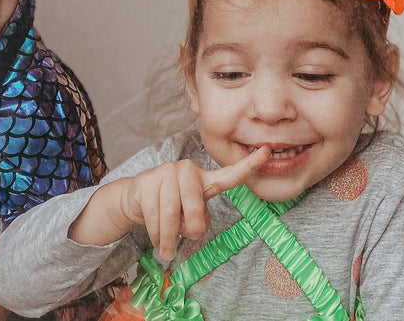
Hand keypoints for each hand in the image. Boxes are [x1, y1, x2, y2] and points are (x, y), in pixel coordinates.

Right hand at [119, 145, 270, 260]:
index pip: (229, 175)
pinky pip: (153, 214)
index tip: (267, 152)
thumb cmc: (170, 208)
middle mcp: (188, 171)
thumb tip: (195, 227)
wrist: (136, 199)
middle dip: (189, 226)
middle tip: (187, 238)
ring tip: (167, 251)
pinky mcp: (148, 180)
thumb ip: (197, 220)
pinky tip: (156, 239)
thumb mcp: (188, 216)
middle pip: (193, 204)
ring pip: (170, 212)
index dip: (249, 165)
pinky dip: (156, 234)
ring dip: (169, 237)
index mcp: (205, 180)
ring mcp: (167, 172)